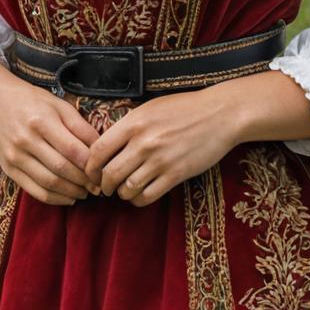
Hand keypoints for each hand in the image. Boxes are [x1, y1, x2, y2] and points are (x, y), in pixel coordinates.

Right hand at [0, 73, 102, 205]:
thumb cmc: (33, 101)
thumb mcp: (59, 105)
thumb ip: (80, 126)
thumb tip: (101, 148)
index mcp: (41, 120)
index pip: (72, 150)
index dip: (91, 165)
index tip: (103, 171)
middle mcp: (25, 139)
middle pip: (61, 168)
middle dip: (84, 181)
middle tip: (99, 186)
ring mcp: (14, 156)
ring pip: (49, 183)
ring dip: (72, 192)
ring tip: (86, 192)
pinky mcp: (8, 169)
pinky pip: (34, 190)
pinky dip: (55, 198)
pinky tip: (69, 197)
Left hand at [83, 88, 239, 206]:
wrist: (219, 114)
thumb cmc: (184, 108)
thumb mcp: (150, 108)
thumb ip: (128, 125)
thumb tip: (107, 146)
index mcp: (134, 122)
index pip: (98, 151)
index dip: (90, 167)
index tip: (91, 173)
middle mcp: (143, 142)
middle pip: (110, 174)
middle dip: (103, 186)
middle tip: (104, 188)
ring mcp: (160, 160)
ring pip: (127, 189)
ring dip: (121, 194)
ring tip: (124, 190)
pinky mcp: (176, 175)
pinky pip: (147, 197)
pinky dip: (138, 200)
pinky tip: (140, 194)